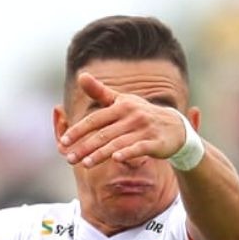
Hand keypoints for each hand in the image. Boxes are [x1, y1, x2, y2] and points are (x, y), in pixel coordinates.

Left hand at [58, 72, 189, 168]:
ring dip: (100, 154)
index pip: (95, 119)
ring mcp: (145, 129)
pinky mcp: (156, 142)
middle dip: (85, 147)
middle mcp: (132, 116)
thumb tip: (80, 75)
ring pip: (118, 143)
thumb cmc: (141, 114)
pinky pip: (140, 148)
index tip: (64, 141)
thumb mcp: (121, 101)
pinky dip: (128, 153)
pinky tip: (116, 159)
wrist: (175, 127)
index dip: (79, 130)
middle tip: (69, 159)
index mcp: (121, 106)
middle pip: (104, 134)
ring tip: (84, 164)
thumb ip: (99, 92)